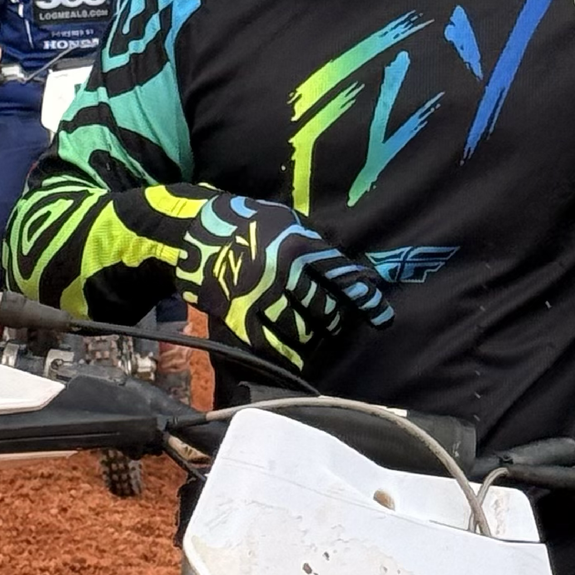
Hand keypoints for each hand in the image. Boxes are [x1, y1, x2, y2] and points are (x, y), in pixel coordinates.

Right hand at [169, 190, 392, 371]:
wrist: (192, 234)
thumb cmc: (247, 223)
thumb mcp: (286, 221)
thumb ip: (316, 245)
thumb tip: (353, 273)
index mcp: (297, 245)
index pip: (341, 278)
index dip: (364, 300)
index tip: (383, 318)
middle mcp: (282, 273)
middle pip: (325, 310)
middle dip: (333, 319)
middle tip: (331, 319)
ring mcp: (260, 298)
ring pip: (302, 332)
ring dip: (311, 336)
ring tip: (311, 331)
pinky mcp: (239, 317)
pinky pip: (273, 346)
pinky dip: (287, 353)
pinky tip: (292, 350)